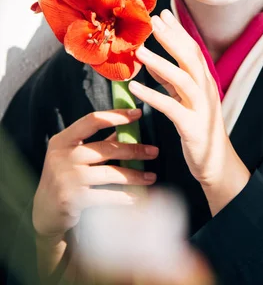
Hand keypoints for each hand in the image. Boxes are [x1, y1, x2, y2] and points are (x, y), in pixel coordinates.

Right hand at [32, 109, 158, 239]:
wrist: (45, 212)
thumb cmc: (66, 177)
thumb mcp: (75, 156)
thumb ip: (99, 143)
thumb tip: (128, 129)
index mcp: (63, 140)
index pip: (92, 120)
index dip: (116, 115)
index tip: (138, 113)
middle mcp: (63, 156)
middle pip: (106, 148)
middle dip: (134, 150)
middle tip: (154, 151)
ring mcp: (67, 178)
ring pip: (110, 173)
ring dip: (134, 175)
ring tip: (151, 177)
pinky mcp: (73, 199)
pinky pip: (107, 196)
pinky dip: (125, 197)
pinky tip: (138, 197)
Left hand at [131, 9, 249, 213]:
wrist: (216, 163)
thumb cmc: (199, 129)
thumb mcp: (186, 100)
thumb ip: (171, 81)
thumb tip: (152, 62)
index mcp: (205, 81)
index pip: (192, 49)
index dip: (178, 31)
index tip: (163, 14)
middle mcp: (206, 90)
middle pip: (190, 57)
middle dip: (171, 38)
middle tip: (153, 21)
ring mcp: (201, 107)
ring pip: (182, 78)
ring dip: (160, 62)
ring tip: (139, 51)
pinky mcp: (192, 126)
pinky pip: (170, 107)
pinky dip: (153, 96)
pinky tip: (136, 88)